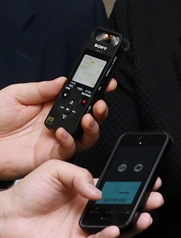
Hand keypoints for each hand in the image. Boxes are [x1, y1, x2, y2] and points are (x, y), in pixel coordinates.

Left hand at [0, 77, 115, 179]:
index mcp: (52, 105)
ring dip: (93, 126)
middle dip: (101, 109)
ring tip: (90, 117)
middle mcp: (59, 122)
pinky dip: (70, 141)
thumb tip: (64, 81)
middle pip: (90, 116)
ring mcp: (56, 139)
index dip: (96, 90)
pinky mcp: (50, 156)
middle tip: (101, 103)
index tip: (107, 83)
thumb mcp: (15, 95)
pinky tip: (62, 131)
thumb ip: (41, 89)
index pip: (81, 96)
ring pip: (86, 135)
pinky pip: (68, 150)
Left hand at [0, 160, 163, 237]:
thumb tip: (98, 190)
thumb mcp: (56, 170)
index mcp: (88, 191)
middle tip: (156, 198)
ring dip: (132, 222)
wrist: (7, 215)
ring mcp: (83, 229)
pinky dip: (107, 237)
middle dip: (143, 203)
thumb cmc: (29, 191)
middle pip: (122, 208)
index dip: (135, 185)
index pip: (119, 188)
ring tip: (146, 216)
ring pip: (115, 227)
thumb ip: (80, 176)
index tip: (151, 179)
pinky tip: (115, 229)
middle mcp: (89, 210)